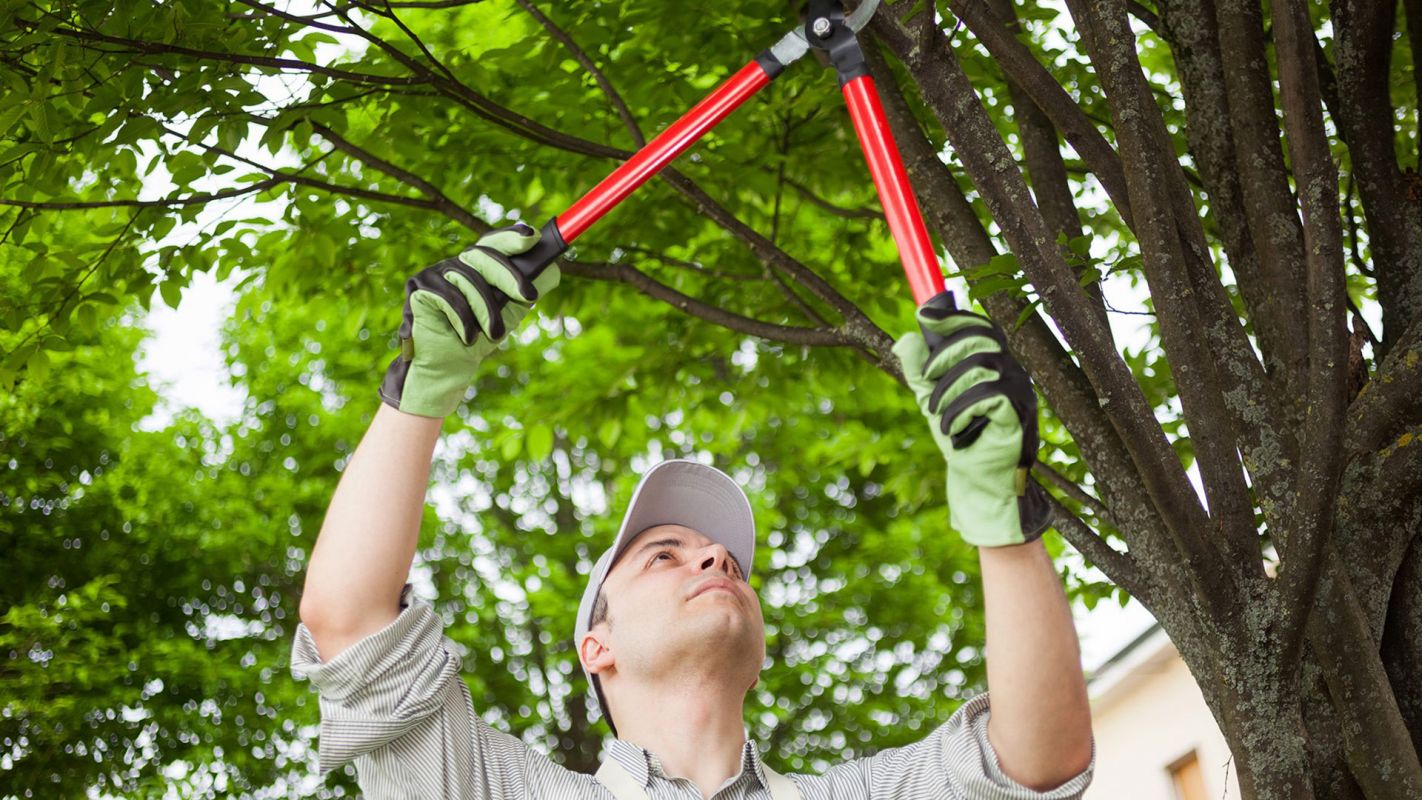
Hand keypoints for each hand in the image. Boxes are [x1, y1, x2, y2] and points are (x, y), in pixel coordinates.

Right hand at [378, 224, 559, 417]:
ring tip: (492, 335)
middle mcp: (455, 263)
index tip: (533, 236)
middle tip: (529, 296)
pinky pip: (448, 296)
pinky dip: (462, 319)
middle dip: (509, 276)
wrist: (449, 367)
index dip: (511, 236)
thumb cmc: (479, 337)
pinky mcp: (418, 287)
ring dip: (486, 311)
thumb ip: (526, 291)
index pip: (494, 243)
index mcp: (476, 266)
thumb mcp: (509, 313)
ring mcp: (434, 273)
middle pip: (483, 255)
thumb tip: (553, 270)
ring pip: (468, 279)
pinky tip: (466, 337)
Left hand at [891, 292, 1050, 546]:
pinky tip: (953, 429)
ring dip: (948, 389)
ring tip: (937, 414)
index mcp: (994, 365)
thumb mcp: (932, 400)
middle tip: (926, 380)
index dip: (954, 317)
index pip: (980, 327)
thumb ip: (919, 372)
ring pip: (980, 365)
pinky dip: (961, 410)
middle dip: (944, 355)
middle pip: (980, 338)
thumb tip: (905, 338)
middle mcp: (1012, 372)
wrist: (978, 482)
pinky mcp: (1020, 414)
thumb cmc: (960, 439)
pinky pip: (988, 395)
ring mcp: (1020, 392)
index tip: (924, 316)